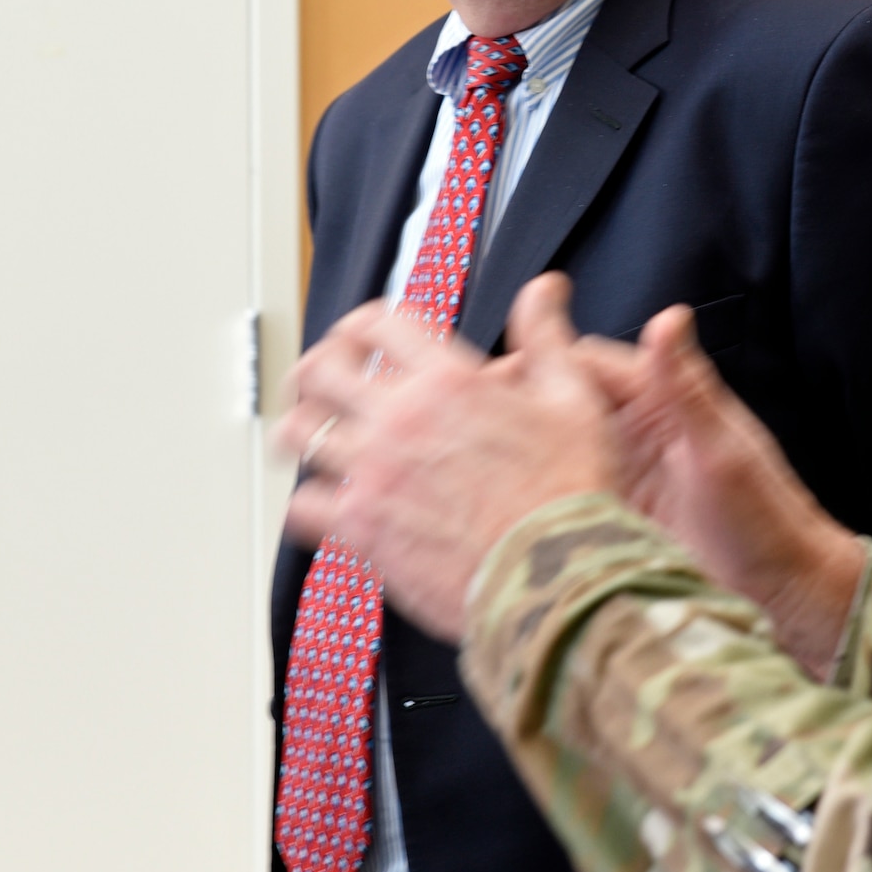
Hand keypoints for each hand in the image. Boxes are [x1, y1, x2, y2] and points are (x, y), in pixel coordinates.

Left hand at [278, 300, 616, 641]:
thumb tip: (544, 292)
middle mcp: (400, 420)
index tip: (363, 336)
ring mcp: (373, 476)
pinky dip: (308, 501)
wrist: (557, 579)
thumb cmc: (570, 494)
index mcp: (448, 381)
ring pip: (297, 435)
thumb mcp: (574, 399)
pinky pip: (301, 506)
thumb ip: (549, 337)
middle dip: (317, 367)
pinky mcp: (360, 531)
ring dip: (304, 429)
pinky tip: (325, 501)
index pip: (378, 323)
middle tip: (323, 379)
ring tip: (316, 434)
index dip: (363, 323)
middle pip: (319, 369)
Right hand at [508, 278, 867, 678]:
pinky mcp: (609, 519)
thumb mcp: (723, 452)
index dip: (538, 362)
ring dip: (516, 455)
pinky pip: (558, 497)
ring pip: (549, 450)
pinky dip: (528, 499)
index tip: (495, 375)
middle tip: (465, 426)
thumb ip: (688, 387)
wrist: (783, 598)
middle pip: (555, 404)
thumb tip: (670, 318)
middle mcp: (634, 434)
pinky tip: (499, 513)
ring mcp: (618, 477)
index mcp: (661, 403)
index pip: (584, 361)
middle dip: (513, 409)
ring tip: (469, 469)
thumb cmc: (769, 524)